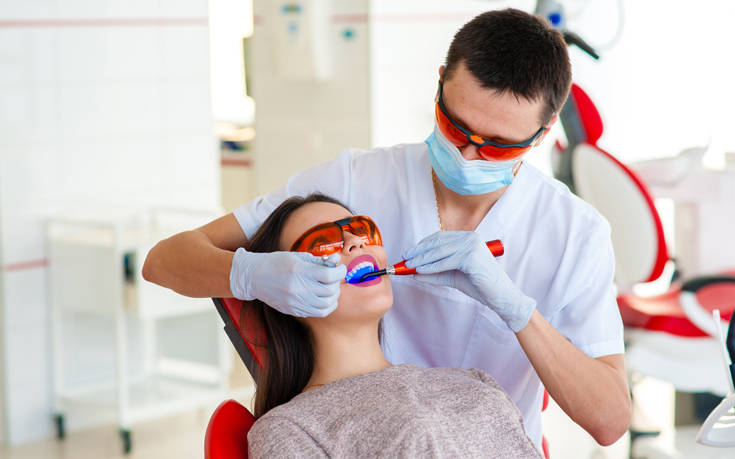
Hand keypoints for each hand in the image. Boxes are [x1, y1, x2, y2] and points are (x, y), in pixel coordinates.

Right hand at [230, 248, 346, 317]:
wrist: (254, 277)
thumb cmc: (276, 262)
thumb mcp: (297, 256)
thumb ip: (318, 260)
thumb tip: (335, 261)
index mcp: (299, 271)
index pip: (329, 275)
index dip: (340, 271)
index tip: (340, 269)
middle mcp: (298, 288)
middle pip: (330, 291)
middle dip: (337, 283)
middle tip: (335, 278)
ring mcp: (295, 302)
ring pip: (326, 306)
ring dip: (334, 297)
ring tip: (331, 289)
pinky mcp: (293, 310)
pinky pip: (317, 313)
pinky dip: (326, 307)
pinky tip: (324, 299)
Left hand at [403, 231, 535, 331]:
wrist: (501, 297)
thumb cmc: (479, 286)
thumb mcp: (453, 276)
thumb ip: (435, 272)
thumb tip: (413, 272)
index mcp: (468, 237)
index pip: (440, 237)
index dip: (422, 244)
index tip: (409, 253)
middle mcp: (471, 237)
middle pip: (438, 242)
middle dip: (419, 251)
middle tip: (405, 259)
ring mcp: (472, 245)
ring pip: (439, 251)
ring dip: (422, 259)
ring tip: (409, 266)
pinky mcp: (471, 256)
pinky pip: (446, 262)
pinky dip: (431, 266)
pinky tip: (420, 271)